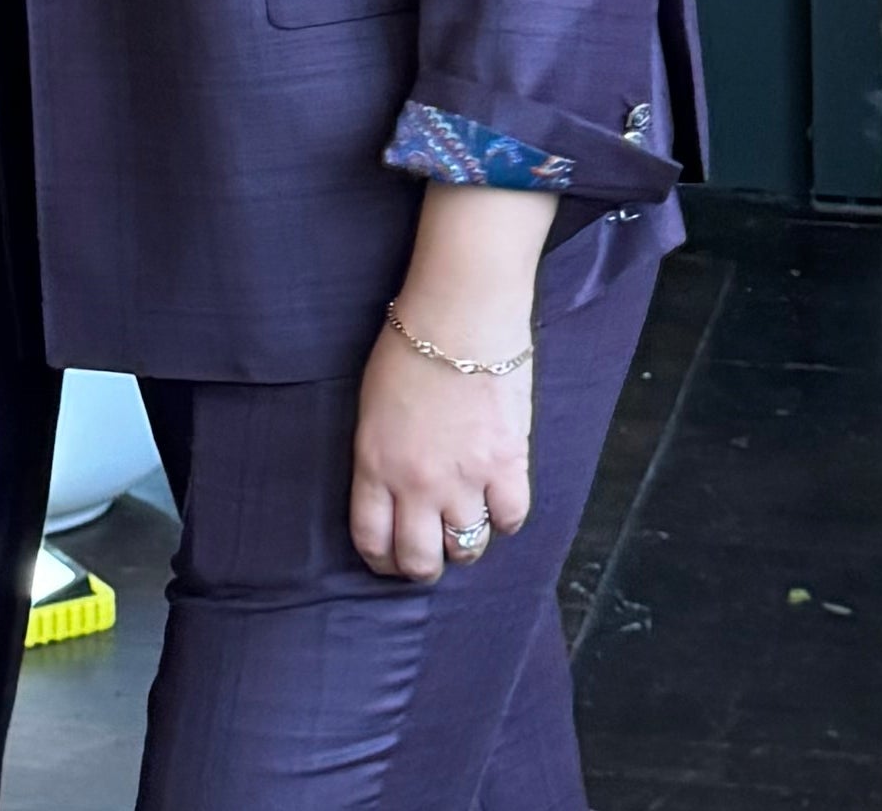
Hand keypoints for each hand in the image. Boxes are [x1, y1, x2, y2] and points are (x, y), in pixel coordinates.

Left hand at [349, 305, 533, 581]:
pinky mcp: (506, 464)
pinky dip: (505, 515)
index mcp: (375, 463)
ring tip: (467, 521)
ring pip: (467, 548)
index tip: (391, 559)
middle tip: (431, 554)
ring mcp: (464, 477)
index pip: (372, 539)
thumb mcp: (372, 406)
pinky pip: (510, 519)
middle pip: (420, 560)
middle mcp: (417, 482)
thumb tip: (392, 491)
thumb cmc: (409, 346)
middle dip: (423, 566)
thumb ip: (380, 456)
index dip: (382, 561)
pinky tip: (499, 497)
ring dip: (466, 542)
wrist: (459, 315)